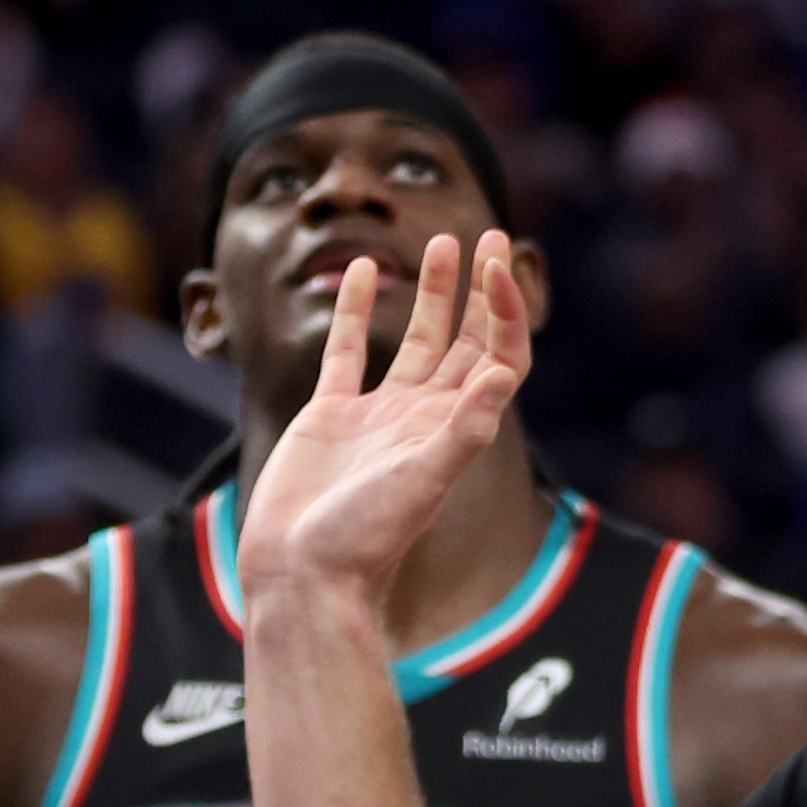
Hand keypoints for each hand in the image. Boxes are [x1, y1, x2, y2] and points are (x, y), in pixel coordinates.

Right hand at [237, 231, 531, 621]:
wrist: (300, 573)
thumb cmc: (363, 538)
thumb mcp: (422, 481)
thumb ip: (464, 428)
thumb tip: (506, 372)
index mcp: (455, 429)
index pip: (500, 357)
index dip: (505, 311)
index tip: (495, 264)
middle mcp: (424, 418)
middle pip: (468, 341)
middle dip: (481, 290)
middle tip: (487, 233)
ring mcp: (379, 416)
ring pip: (416, 341)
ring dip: (432, 294)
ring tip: (442, 243)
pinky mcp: (331, 416)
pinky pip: (349, 352)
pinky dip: (357, 312)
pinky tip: (361, 271)